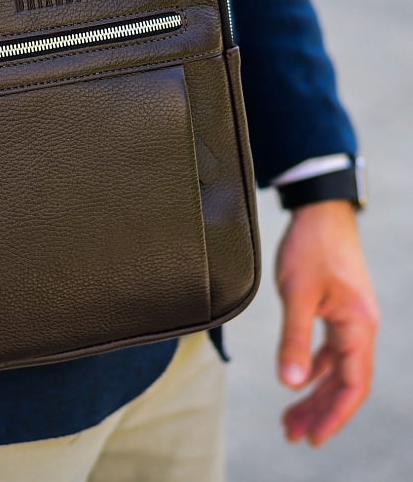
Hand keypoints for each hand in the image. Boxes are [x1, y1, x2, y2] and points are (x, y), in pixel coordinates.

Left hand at [276, 201, 378, 444]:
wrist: (319, 211)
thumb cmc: (309, 247)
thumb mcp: (297, 294)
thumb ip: (294, 339)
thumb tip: (289, 383)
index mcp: (358, 326)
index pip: (351, 385)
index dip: (333, 415)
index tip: (312, 438)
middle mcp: (360, 326)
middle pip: (344, 381)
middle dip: (320, 410)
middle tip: (293, 434)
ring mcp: (351, 317)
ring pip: (336, 367)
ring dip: (315, 391)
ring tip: (291, 416)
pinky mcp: (338, 308)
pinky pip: (329, 348)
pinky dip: (313, 366)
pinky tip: (298, 378)